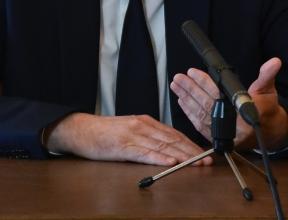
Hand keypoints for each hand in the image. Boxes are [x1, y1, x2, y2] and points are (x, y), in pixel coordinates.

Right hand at [44, 112, 212, 165]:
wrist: (80, 129)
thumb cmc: (104, 133)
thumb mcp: (129, 130)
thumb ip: (147, 137)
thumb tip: (166, 149)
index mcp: (146, 122)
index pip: (174, 134)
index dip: (191, 145)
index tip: (204, 154)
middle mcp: (142, 126)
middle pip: (172, 140)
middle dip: (192, 151)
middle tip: (207, 161)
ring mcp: (132, 136)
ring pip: (162, 146)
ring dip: (181, 157)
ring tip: (196, 163)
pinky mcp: (122, 146)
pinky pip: (144, 153)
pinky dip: (159, 159)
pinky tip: (170, 164)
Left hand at [170, 57, 287, 151]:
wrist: (270, 133)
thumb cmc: (267, 107)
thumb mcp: (268, 89)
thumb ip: (267, 75)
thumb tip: (274, 61)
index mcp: (246, 112)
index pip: (221, 94)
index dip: (205, 82)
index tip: (192, 71)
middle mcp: (235, 126)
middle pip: (208, 105)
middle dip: (191, 90)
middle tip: (179, 78)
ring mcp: (226, 135)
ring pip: (202, 115)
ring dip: (187, 100)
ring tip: (176, 86)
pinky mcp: (220, 140)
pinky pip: (201, 126)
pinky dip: (190, 113)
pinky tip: (182, 102)